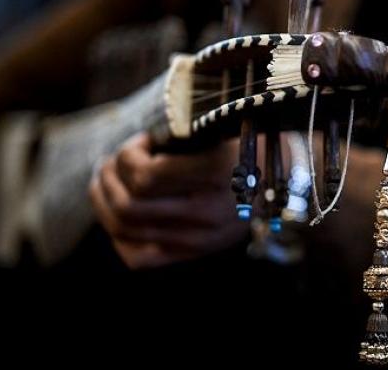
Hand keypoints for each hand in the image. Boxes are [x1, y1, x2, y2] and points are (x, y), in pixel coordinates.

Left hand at [89, 133, 246, 268]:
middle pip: (129, 205)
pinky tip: (117, 213)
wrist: (283, 181)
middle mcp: (208, 213)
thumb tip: (130, 150)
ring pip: (125, 231)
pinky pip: (138, 257)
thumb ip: (178, 138)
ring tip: (107, 180)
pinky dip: (118, 235)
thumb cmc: (247, 146)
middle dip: (109, 177)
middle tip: (114, 160)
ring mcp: (200, 239)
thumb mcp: (221, 131)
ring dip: (104, 201)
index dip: (129, 155)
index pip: (146, 176)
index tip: (141, 142)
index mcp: (217, 175)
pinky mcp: (194, 252)